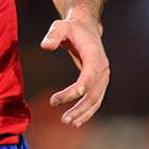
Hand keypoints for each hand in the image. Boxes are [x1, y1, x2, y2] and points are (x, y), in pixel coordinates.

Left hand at [40, 6, 109, 127]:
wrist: (86, 28)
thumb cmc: (71, 28)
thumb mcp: (60, 26)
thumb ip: (53, 35)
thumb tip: (45, 46)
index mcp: (94, 53)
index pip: (92, 71)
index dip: (86, 83)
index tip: (76, 93)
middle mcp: (102, 67)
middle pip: (94, 91)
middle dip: (80, 105)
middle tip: (64, 118)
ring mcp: (102, 77)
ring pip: (96, 99)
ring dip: (83, 112)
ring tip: (67, 122)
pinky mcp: (99, 83)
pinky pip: (95, 100)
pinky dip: (87, 112)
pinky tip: (76, 121)